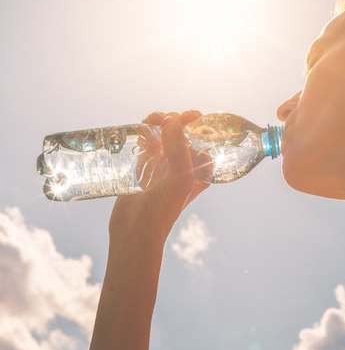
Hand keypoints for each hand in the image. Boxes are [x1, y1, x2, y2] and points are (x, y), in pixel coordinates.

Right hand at [109, 110, 209, 242]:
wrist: (134, 232)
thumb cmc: (161, 212)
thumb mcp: (178, 182)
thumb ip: (179, 152)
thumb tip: (172, 123)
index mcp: (198, 170)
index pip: (204, 140)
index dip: (198, 124)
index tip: (188, 116)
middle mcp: (183, 167)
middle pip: (183, 133)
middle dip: (175, 120)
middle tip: (163, 120)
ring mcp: (163, 166)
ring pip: (165, 135)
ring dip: (160, 123)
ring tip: (150, 121)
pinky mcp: (145, 168)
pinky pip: (148, 143)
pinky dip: (146, 133)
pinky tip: (142, 129)